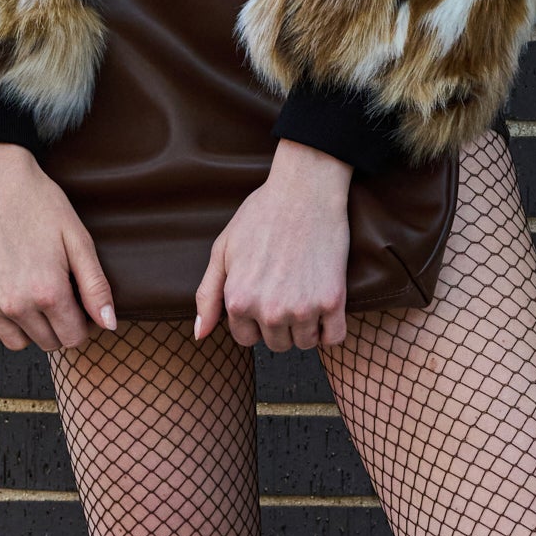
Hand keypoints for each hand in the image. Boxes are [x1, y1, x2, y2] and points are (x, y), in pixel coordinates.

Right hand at [0, 142, 114, 353]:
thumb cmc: (41, 204)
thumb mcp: (78, 240)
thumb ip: (95, 286)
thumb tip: (110, 325)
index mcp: (48, 293)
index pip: (74, 337)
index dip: (85, 322)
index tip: (82, 301)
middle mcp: (16, 305)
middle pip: (48, 342)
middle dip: (61, 325)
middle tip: (61, 293)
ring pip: (17, 343)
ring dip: (31, 329)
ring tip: (37, 298)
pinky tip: (10, 308)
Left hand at [194, 140, 351, 352]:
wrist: (305, 191)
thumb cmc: (261, 215)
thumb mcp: (222, 250)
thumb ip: (207, 295)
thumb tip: (200, 333)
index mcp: (239, 301)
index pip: (246, 338)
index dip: (254, 319)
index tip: (264, 296)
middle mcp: (269, 311)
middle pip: (276, 344)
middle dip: (279, 325)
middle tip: (286, 290)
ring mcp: (303, 308)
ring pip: (304, 343)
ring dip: (305, 327)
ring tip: (304, 293)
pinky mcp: (333, 301)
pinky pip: (334, 338)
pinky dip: (330, 329)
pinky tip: (325, 306)